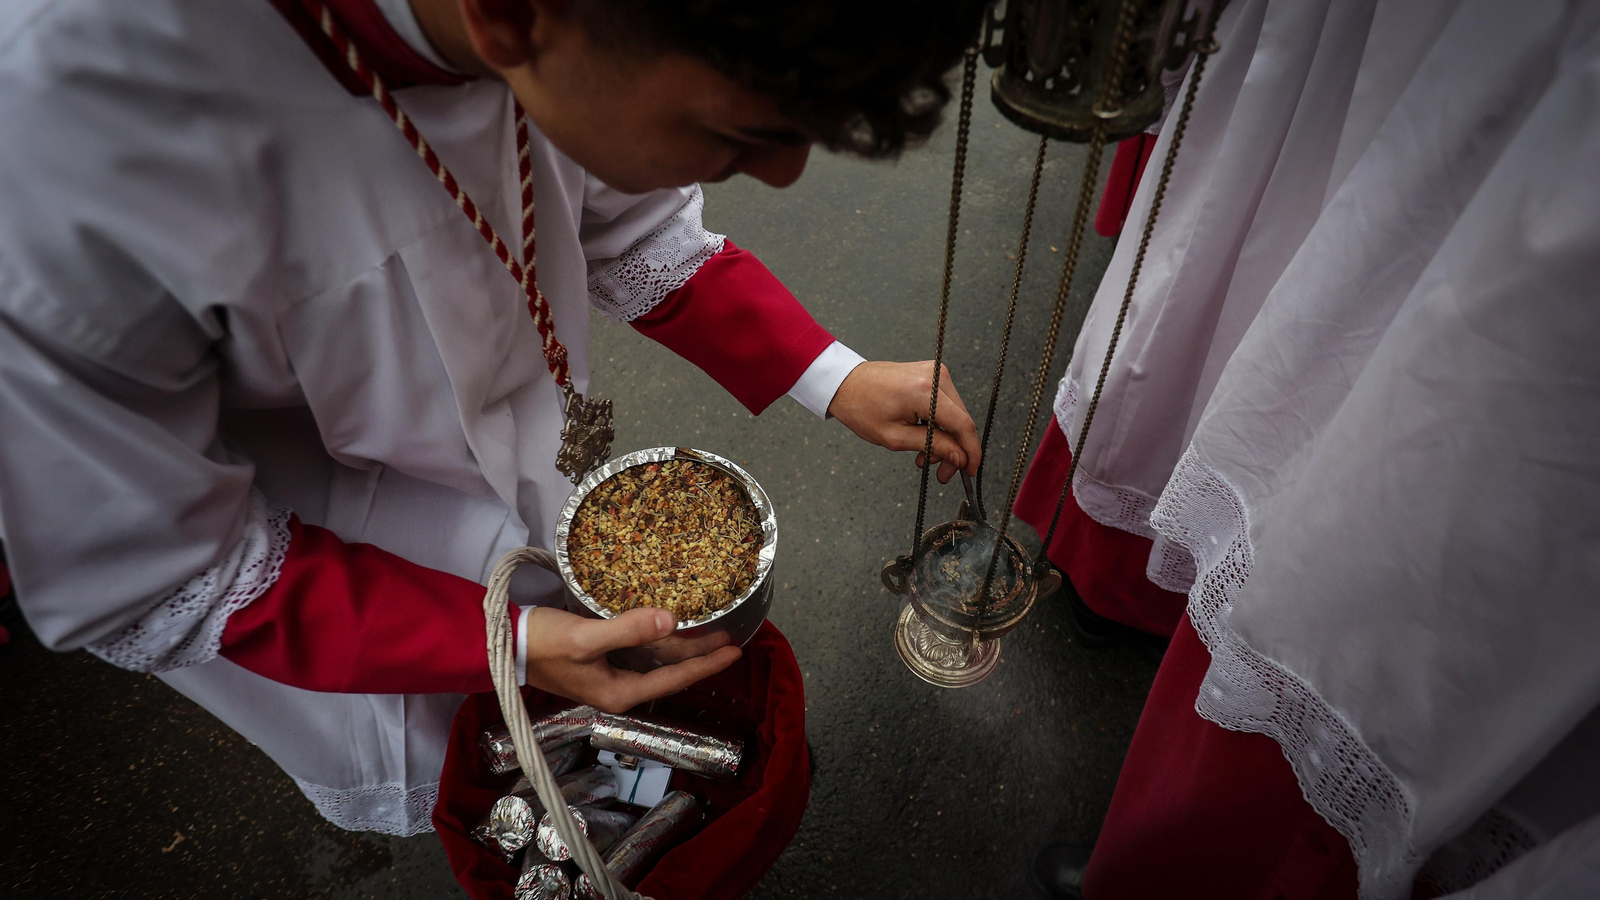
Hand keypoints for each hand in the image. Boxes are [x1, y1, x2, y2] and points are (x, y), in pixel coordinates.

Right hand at [522, 606, 740, 712]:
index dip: (706, 665)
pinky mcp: (601, 658)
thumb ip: (629, 630)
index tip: (734, 651)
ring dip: (681, 645)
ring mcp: (610, 673)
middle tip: (731, 636)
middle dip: (700, 654)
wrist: (503, 641)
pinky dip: (659, 638)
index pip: (674, 679)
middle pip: (669, 670)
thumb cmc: (543, 643)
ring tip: (710, 628)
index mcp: (619, 692)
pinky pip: (640, 650)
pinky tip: (670, 625)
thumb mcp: (586, 638)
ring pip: (656, 659)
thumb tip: (671, 621)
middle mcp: (619, 687)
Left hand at [827, 360, 980, 482]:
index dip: (971, 451)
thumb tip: (960, 457)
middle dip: (954, 450)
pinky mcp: (931, 373)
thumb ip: (932, 446)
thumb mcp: (895, 437)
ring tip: (924, 457)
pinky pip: (945, 404)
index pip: (963, 425)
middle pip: (961, 420)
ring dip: (945, 439)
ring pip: (955, 414)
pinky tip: (924, 438)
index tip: (970, 470)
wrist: (845, 383)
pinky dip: (939, 423)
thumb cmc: (862, 408)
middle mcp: (935, 376)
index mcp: (926, 391)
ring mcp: (935, 371)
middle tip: (942, 472)